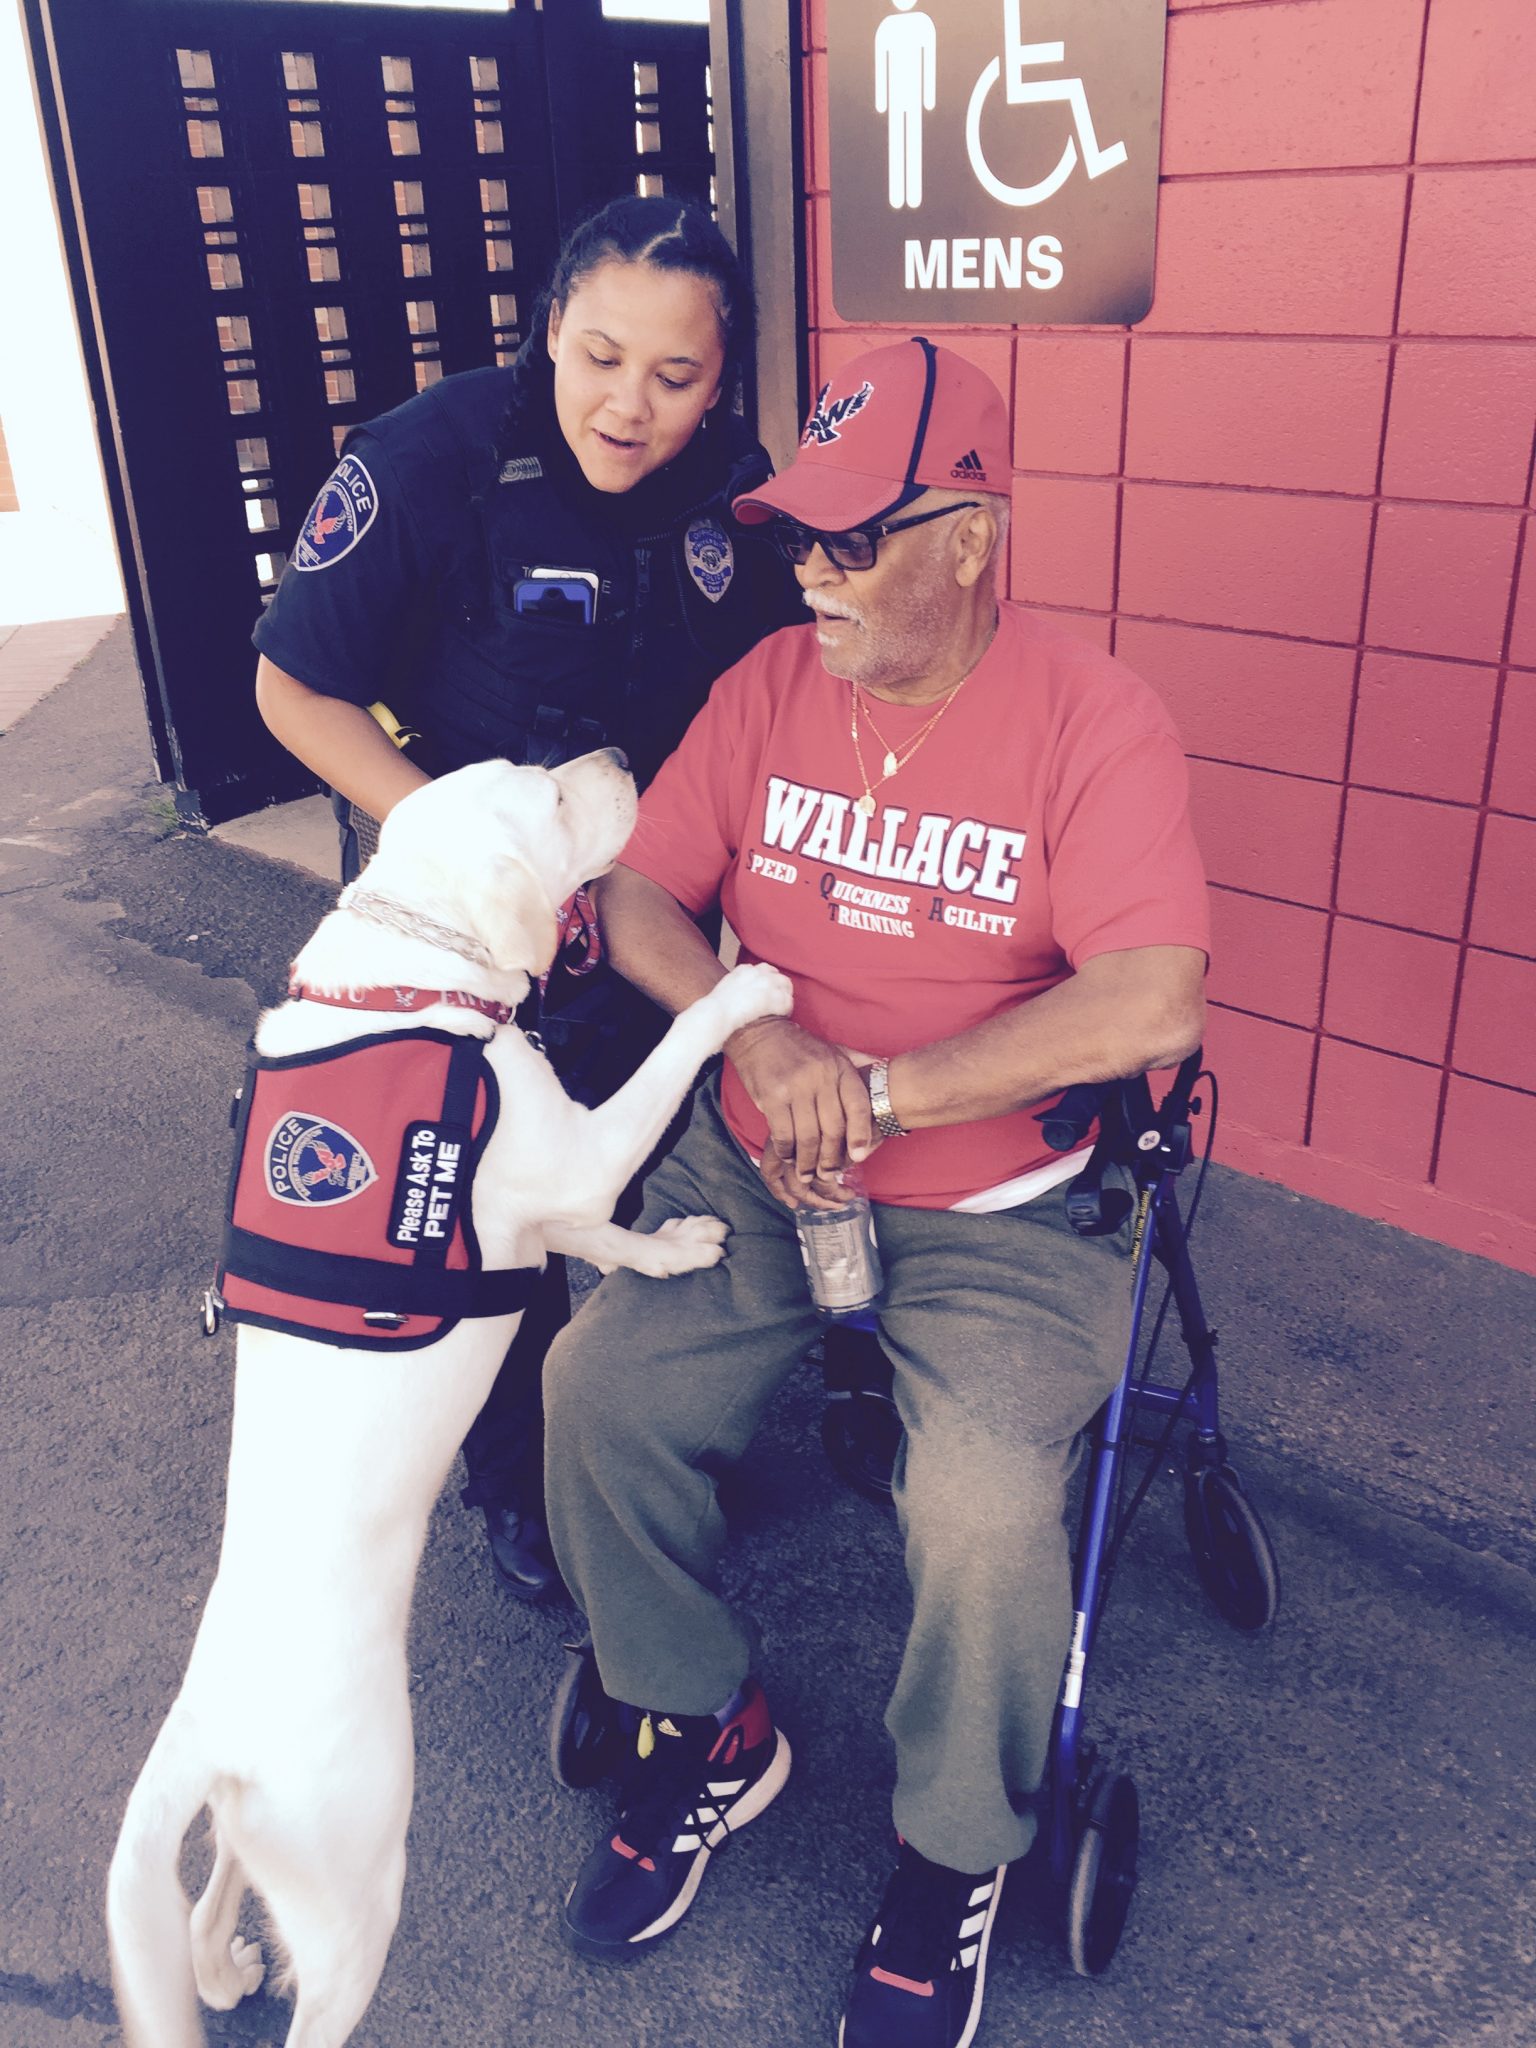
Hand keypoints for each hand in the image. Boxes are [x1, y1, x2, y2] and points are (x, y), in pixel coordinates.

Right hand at [725, 1017, 878, 1208]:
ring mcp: (796, 1087)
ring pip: (807, 1136)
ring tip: (806, 1173)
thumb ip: (860, 1062)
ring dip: (807, 1161)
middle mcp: (821, 1077)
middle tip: (828, 1174)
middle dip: (831, 1158)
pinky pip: (783, 1133)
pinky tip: (788, 1157)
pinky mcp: (772, 1096)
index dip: (860, 1134)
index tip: (859, 1157)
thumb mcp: (835, 1050)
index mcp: (839, 1068)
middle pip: (833, 1128)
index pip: (857, 1106)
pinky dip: (786, 1150)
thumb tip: (886, 1069)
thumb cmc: (801, 1048)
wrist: (761, 1033)